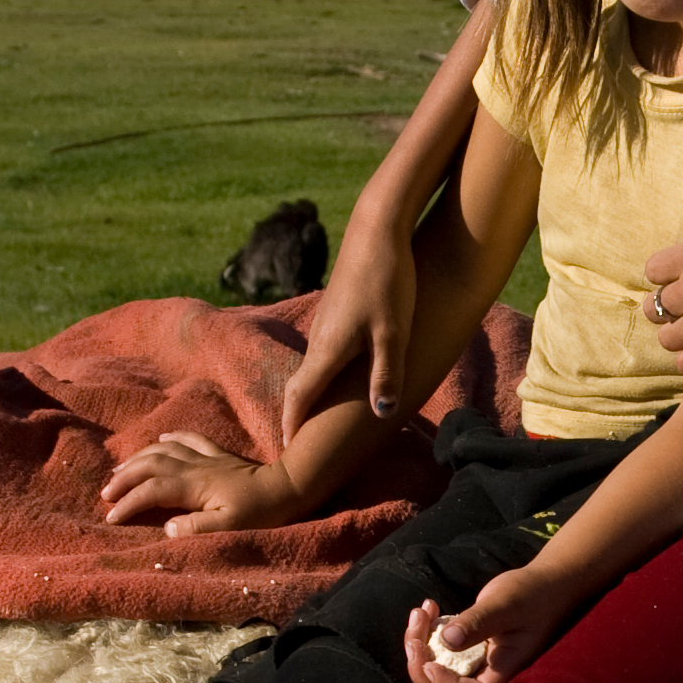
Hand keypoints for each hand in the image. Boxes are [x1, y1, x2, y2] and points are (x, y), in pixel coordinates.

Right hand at [100, 433, 310, 535]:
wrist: (288, 488)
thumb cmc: (260, 513)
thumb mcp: (230, 527)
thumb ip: (197, 528)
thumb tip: (167, 528)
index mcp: (194, 486)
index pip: (151, 491)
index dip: (129, 503)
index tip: (111, 517)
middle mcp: (195, 467)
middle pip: (149, 465)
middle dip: (125, 478)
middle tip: (106, 493)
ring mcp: (206, 458)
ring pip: (163, 450)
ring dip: (139, 458)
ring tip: (120, 471)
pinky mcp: (218, 454)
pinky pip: (190, 439)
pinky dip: (172, 438)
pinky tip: (160, 439)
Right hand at [281, 218, 419, 438]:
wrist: (378, 230)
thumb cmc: (388, 281)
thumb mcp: (395, 333)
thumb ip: (387, 374)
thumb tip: (382, 414)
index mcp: (328, 349)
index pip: (300, 397)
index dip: (293, 425)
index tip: (287, 452)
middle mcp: (319, 339)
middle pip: (300, 387)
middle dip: (297, 417)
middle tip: (297, 446)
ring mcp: (326, 324)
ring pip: (312, 369)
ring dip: (310, 396)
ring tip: (317, 421)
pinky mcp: (336, 312)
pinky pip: (323, 354)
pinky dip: (323, 376)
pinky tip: (339, 381)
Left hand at [403, 568, 581, 682]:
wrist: (549, 583)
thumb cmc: (534, 594)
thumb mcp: (505, 605)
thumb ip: (477, 623)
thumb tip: (446, 642)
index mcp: (503, 669)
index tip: (429, 661)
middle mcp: (489, 670)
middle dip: (421, 665)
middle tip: (415, 630)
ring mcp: (477, 659)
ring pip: (439, 670)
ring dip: (420, 645)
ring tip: (420, 612)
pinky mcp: (470, 646)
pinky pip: (441, 651)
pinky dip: (427, 633)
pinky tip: (430, 607)